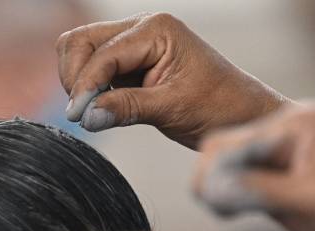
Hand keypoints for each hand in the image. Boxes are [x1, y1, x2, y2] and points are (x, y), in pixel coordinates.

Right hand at [56, 12, 288, 148]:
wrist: (239, 114)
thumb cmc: (218, 106)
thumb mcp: (172, 108)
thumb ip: (127, 108)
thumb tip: (87, 115)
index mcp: (157, 30)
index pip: (103, 53)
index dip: (85, 85)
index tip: (78, 117)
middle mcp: (142, 29)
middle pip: (82, 41)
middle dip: (75, 77)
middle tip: (81, 113)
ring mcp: (133, 44)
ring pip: (82, 51)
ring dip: (78, 80)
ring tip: (91, 110)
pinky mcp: (129, 64)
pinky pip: (94, 68)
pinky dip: (88, 87)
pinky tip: (100, 107)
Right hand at [193, 104, 314, 230]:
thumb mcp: (308, 201)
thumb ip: (258, 190)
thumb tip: (216, 186)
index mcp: (297, 126)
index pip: (229, 143)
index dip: (210, 173)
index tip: (207, 199)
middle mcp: (288, 124)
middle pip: (223, 145)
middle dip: (212, 177)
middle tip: (215, 205)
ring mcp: (284, 138)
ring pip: (228, 155)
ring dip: (221, 182)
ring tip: (227, 207)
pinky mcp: (281, 154)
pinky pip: (242, 164)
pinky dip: (234, 185)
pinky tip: (240, 201)